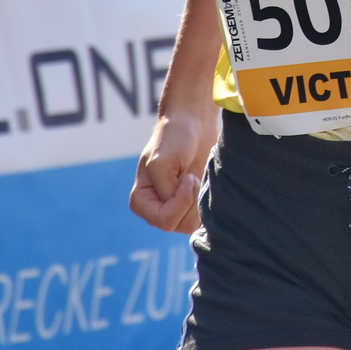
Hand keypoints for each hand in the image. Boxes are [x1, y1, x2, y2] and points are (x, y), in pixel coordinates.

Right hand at [130, 110, 216, 233]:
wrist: (194, 124)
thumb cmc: (174, 138)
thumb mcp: (161, 163)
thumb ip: (166, 191)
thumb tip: (184, 211)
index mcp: (141, 202)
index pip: (164, 221)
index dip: (180, 201)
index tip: (187, 177)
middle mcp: (156, 210)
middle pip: (180, 225)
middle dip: (192, 199)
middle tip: (192, 176)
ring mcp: (176, 210)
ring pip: (193, 224)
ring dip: (200, 199)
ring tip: (197, 178)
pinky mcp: (194, 206)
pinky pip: (205, 219)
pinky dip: (209, 202)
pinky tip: (205, 184)